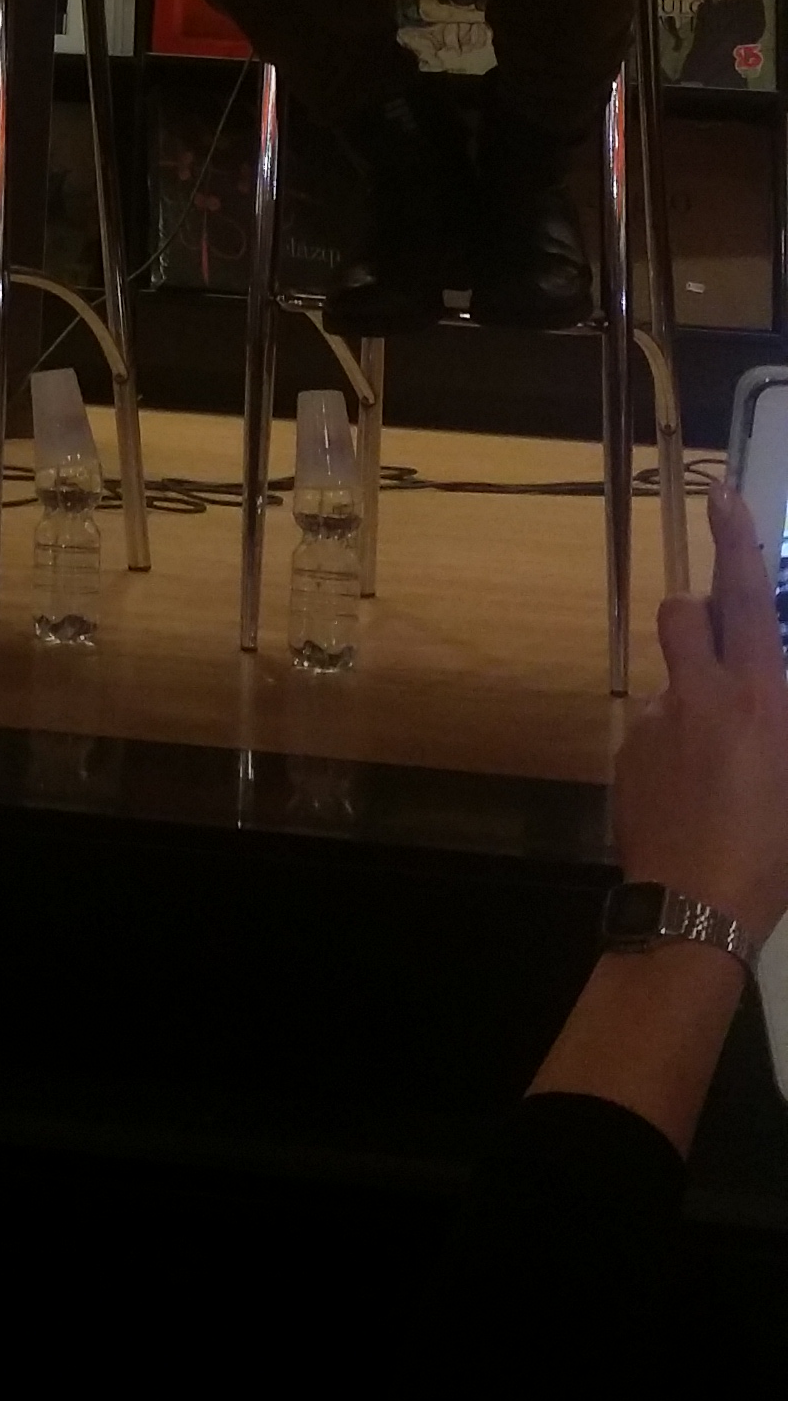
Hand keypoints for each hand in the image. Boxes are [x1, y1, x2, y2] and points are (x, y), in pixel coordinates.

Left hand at [614, 483, 787, 942]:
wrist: (697, 909)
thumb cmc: (775, 850)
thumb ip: (785, 716)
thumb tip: (772, 692)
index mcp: (762, 695)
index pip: (746, 597)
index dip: (735, 541)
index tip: (719, 491)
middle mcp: (705, 693)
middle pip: (685, 615)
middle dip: (699, 616)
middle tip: (721, 652)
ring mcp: (659, 722)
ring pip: (673, 681)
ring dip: (693, 699)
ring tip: (717, 764)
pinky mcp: (629, 756)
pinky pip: (655, 732)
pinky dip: (674, 750)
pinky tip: (692, 800)